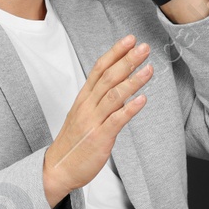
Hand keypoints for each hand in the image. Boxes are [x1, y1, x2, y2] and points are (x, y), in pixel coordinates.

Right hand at [43, 35, 152, 203]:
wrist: (58, 168)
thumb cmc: (74, 142)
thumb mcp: (83, 115)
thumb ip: (99, 99)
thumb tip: (120, 85)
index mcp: (83, 98)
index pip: (99, 68)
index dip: (115, 53)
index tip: (130, 40)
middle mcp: (87, 106)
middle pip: (108, 77)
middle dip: (127, 61)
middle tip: (144, 48)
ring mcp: (93, 121)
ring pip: (114, 96)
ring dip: (133, 81)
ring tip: (149, 69)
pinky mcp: (100, 138)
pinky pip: (116, 120)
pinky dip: (130, 109)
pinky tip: (143, 99)